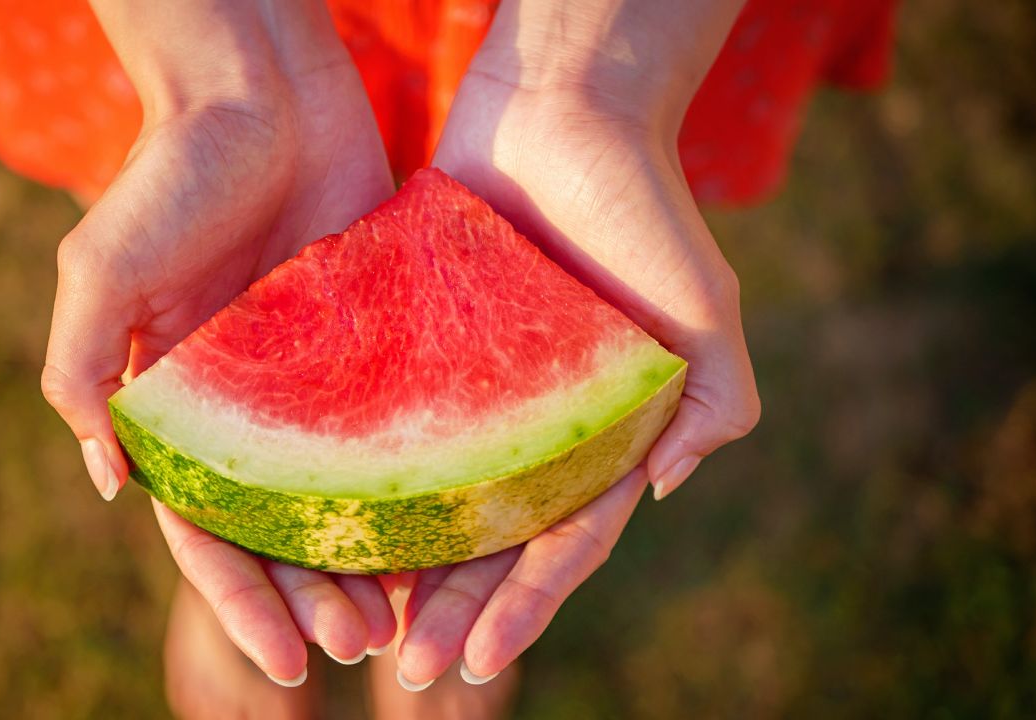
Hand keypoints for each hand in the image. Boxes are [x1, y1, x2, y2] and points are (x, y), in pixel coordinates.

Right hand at [39, 0, 396, 681]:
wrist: (261, 90)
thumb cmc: (169, 175)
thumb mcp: (102, 273)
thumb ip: (85, 374)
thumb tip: (111, 485)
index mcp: (183, 410)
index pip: (209, 531)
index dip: (244, 601)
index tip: (290, 664)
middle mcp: (253, 410)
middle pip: (285, 529)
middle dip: (316, 596)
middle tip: (364, 644)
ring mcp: (320, 382)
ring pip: (350, 495)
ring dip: (374, 561)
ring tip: (411, 616)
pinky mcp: (379, 343)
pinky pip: (402, 430)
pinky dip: (421, 486)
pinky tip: (456, 531)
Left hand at [395, 0, 758, 685]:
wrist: (561, 110)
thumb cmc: (641, 208)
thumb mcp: (704, 309)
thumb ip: (712, 402)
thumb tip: (665, 490)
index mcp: (598, 431)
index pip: (562, 536)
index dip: (525, 603)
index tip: (478, 660)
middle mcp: (530, 423)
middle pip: (489, 535)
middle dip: (457, 606)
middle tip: (410, 669)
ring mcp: (469, 391)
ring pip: (430, 495)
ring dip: (403, 564)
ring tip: (362, 627)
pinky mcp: (413, 347)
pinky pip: (382, 425)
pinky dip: (360, 479)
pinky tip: (323, 524)